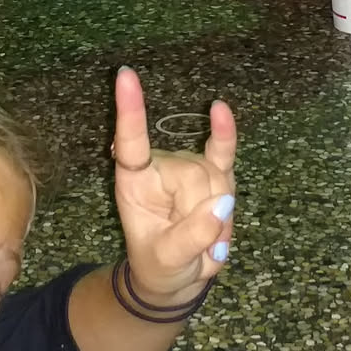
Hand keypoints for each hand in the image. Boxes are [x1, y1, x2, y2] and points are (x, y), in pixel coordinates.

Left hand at [109, 66, 235, 306]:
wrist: (178, 275)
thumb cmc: (161, 265)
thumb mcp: (168, 261)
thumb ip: (191, 237)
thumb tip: (222, 204)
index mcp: (134, 183)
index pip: (131, 143)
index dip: (130, 111)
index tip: (124, 75)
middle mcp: (161, 167)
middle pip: (194, 179)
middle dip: (204, 217)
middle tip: (196, 245)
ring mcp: (189, 166)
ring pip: (217, 183)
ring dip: (221, 220)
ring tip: (206, 241)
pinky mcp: (214, 171)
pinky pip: (223, 150)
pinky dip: (225, 132)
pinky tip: (220, 110)